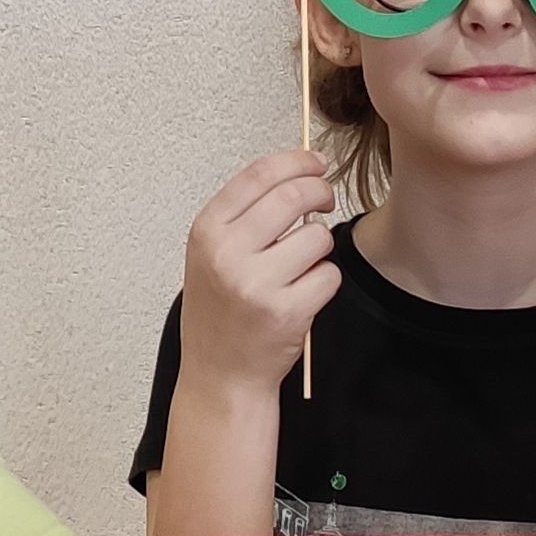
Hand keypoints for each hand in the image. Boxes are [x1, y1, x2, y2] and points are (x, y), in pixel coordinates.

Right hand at [177, 150, 339, 394]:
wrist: (219, 374)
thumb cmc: (219, 311)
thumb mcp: (211, 253)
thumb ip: (244, 214)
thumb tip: (296, 172)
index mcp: (207, 231)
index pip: (258, 175)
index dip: (296, 161)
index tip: (316, 162)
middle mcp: (227, 253)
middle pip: (293, 196)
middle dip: (320, 191)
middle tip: (326, 198)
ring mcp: (256, 284)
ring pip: (317, 237)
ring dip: (320, 247)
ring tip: (300, 266)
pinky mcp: (285, 312)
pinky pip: (328, 275)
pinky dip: (325, 281)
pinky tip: (304, 294)